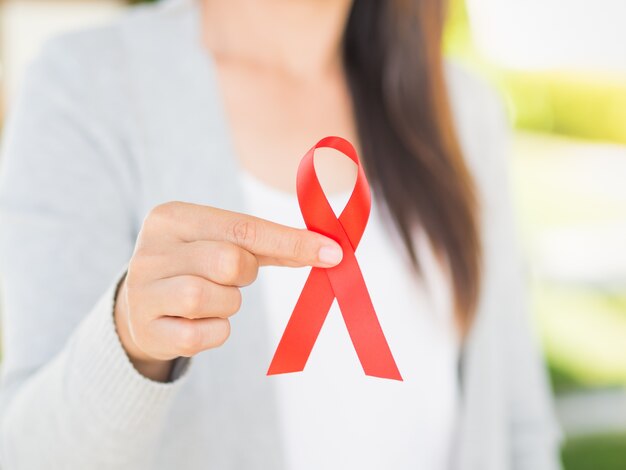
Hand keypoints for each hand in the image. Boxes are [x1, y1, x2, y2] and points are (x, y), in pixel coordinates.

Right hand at [114, 201, 342, 381]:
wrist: (139, 307)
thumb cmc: (194, 267)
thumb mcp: (220, 243)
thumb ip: (269, 244)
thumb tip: (328, 250)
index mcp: (173, 218)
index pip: (243, 228)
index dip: (291, 242)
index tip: (332, 253)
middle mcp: (151, 250)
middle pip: (230, 262)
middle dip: (244, 275)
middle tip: (232, 277)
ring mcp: (143, 291)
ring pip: (211, 298)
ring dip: (227, 304)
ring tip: (212, 299)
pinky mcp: (146, 329)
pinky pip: (201, 336)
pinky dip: (214, 333)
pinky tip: (199, 323)